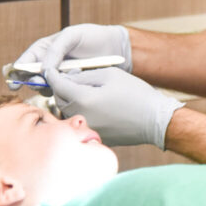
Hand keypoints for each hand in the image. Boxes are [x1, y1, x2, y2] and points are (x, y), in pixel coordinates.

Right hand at [11, 25, 133, 92]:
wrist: (115, 48)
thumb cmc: (92, 37)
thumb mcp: (73, 36)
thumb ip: (56, 49)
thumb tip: (43, 68)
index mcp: (45, 49)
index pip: (25, 61)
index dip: (17, 71)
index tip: (14, 81)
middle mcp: (49, 64)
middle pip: (30, 77)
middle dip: (31, 81)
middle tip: (37, 83)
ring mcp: (60, 77)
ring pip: (44, 87)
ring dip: (47, 88)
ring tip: (58, 82)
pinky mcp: (71, 86)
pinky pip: (60, 93)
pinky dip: (61, 92)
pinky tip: (69, 87)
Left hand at [46, 67, 183, 149]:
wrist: (155, 121)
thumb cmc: (135, 94)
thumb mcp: (110, 75)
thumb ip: (84, 75)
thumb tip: (68, 77)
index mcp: (83, 99)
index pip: (58, 84)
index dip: (52, 75)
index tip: (49, 69)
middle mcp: (81, 117)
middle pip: (60, 99)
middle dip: (62, 87)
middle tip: (71, 77)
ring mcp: (87, 129)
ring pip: (68, 111)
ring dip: (71, 100)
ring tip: (84, 91)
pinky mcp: (95, 136)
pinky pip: (80, 121)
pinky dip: (82, 112)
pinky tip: (95, 106)